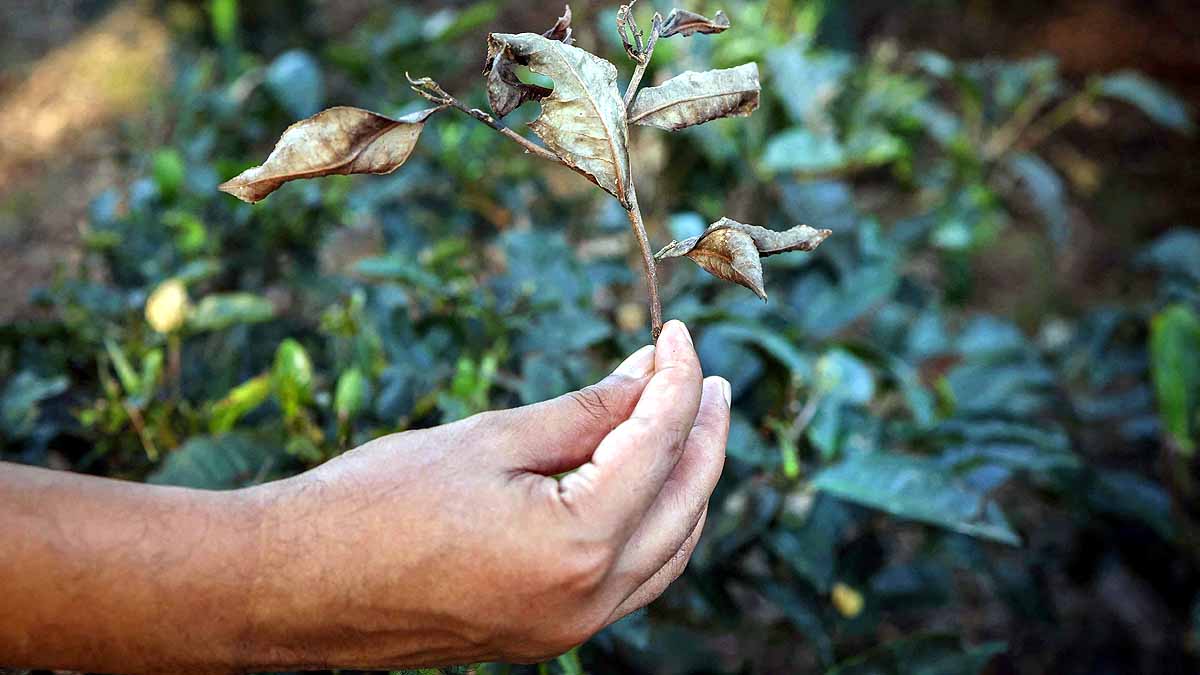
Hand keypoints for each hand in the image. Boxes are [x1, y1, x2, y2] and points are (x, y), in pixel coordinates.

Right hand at [242, 319, 730, 668]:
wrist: (292, 585)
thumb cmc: (374, 501)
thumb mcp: (490, 441)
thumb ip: (585, 413)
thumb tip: (648, 374)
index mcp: (575, 546)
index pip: (657, 446)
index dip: (673, 380)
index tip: (675, 334)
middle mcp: (586, 602)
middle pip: (682, 505)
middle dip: (701, 435)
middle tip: (704, 377)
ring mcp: (567, 629)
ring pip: (666, 551)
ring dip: (685, 485)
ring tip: (688, 423)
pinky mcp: (545, 634)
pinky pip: (630, 579)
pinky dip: (650, 527)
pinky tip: (642, 484)